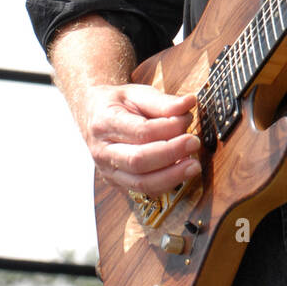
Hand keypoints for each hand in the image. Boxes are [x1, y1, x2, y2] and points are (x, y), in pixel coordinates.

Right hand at [79, 83, 200, 195]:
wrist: (93, 115)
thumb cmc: (116, 104)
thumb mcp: (136, 93)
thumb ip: (162, 101)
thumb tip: (188, 103)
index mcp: (105, 123)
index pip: (140, 131)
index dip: (168, 128)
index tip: (187, 119)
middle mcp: (103, 151)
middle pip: (139, 161)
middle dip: (171, 153)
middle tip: (194, 143)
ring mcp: (109, 171)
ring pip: (141, 183)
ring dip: (172, 176)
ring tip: (193, 165)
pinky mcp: (118, 183)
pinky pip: (144, 192)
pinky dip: (166, 184)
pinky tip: (180, 173)